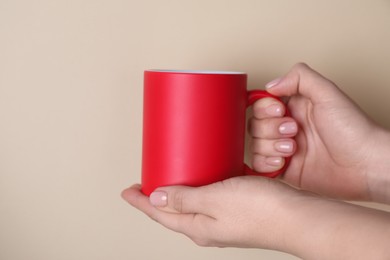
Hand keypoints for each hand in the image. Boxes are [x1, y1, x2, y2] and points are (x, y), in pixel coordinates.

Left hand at [122, 176, 389, 257]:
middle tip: (144, 185)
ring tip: (168, 178)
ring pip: (190, 204)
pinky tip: (202, 176)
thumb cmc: (261, 211)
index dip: (140, 202)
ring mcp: (223, 219)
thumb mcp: (215, 200)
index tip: (126, 191)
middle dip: (155, 199)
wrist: (298, 217)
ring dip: (176, 192)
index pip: (159, 214)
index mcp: (198, 226)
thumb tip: (156, 199)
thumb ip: (184, 199)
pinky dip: (198, 187)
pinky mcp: (237, 209)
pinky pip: (209, 198)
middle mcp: (208, 226)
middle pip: (172, 211)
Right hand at [251, 63, 389, 201]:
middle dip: (271, 129)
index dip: (265, 108)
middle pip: (254, 124)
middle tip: (294, 131)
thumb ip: (300, 77)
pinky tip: (283, 162)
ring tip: (293, 149)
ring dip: (270, 146)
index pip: (261, 103)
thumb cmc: (353, 130)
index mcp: (294, 107)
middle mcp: (286, 126)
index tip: (281, 111)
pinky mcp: (284, 168)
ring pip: (255, 144)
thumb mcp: (328, 93)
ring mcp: (283, 148)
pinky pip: (259, 164)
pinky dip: (266, 163)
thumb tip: (271, 85)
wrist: (365, 165)